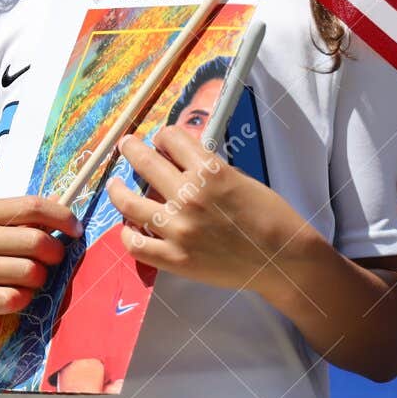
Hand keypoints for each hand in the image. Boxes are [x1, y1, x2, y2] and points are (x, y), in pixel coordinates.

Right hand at [0, 197, 80, 341]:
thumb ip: (24, 218)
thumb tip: (62, 202)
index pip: (32, 205)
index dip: (62, 216)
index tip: (76, 230)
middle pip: (37, 241)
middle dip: (55, 253)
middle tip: (54, 260)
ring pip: (31, 272)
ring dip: (39, 279)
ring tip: (30, 279)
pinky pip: (16, 299)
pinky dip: (24, 299)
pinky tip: (16, 295)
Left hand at [107, 126, 318, 295]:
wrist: (283, 260)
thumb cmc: (270, 216)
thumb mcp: (241, 179)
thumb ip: (208, 170)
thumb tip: (179, 160)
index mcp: (210, 171)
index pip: (170, 138)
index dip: (164, 137)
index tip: (161, 141)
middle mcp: (189, 196)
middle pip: (144, 162)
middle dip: (131, 149)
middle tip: (125, 145)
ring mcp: (178, 229)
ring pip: (128, 202)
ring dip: (117, 188)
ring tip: (114, 185)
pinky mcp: (175, 259)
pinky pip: (135, 244)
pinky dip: (127, 233)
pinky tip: (128, 226)